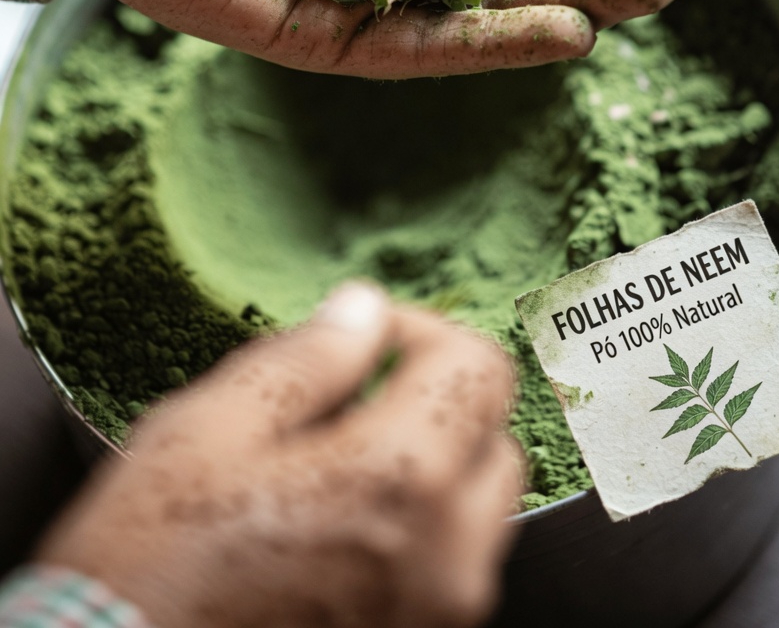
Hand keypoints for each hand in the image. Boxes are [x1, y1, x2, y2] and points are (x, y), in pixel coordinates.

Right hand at [38, 285, 521, 627]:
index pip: (479, 366)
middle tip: (355, 395)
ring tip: (338, 463)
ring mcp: (438, 611)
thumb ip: (307, 359)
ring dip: (433, 463)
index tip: (369, 336)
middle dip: (435, 399)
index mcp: (398, 478)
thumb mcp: (211, 427)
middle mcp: (444, 553)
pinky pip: (453, 562)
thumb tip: (363, 310)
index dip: (423, 331)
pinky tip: (339, 521)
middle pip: (493, 434)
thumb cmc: (155, 562)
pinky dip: (421, 525)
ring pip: (479, 504)